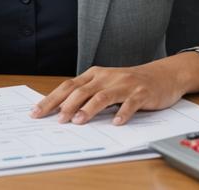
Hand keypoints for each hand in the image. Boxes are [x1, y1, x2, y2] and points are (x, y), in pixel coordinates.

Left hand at [30, 58, 198, 125]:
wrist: (163, 75)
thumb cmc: (129, 83)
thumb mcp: (105, 85)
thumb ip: (86, 95)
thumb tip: (60, 111)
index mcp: (95, 75)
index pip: (68, 86)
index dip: (51, 99)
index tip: (36, 112)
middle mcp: (108, 77)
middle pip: (82, 90)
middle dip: (67, 105)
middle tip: (57, 120)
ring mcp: (125, 85)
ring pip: (103, 96)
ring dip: (89, 109)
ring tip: (79, 121)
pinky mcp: (142, 94)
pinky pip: (130, 104)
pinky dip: (123, 113)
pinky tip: (116, 123)